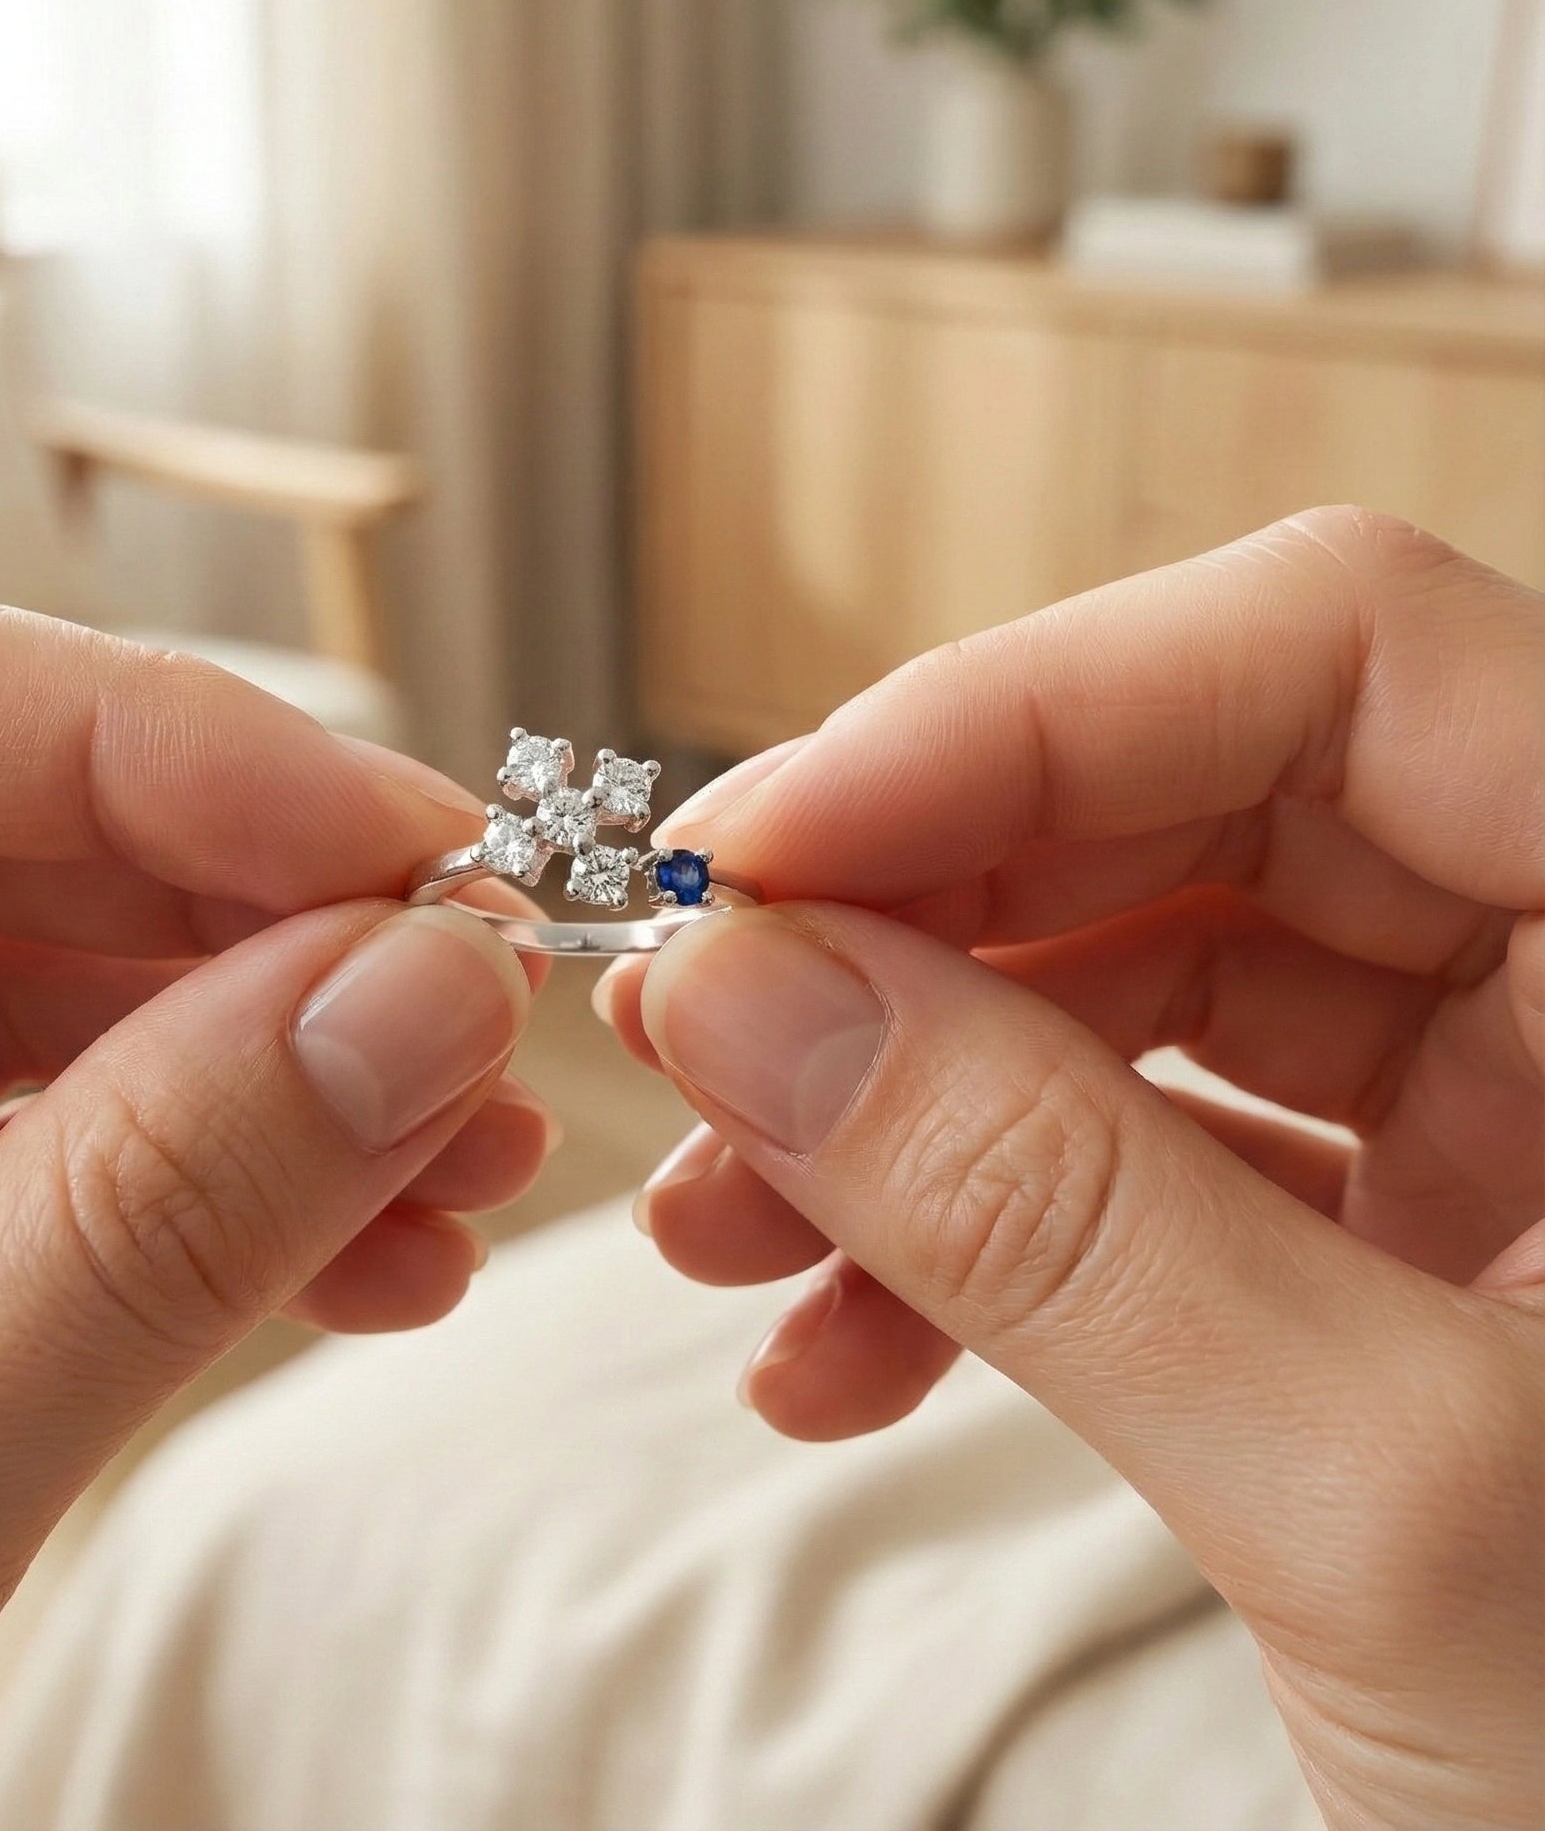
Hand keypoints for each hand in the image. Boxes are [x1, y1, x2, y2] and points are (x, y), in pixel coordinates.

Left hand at [0, 553, 550, 1830]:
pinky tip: (373, 1252)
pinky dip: (216, 1194)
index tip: (384, 840)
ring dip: (269, 1061)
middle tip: (466, 992)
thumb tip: (424, 990)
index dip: (118, 733)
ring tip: (461, 1150)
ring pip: (16, 999)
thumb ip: (136, 1235)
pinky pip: (30, 1164)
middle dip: (242, 913)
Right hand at [599, 511, 1544, 1829]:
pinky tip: (839, 1351)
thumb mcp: (1391, 1504)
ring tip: (725, 1227)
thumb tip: (744, 995)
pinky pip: (1156, 1156)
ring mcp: (1528, 1113)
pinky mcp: (1428, 1239)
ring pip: (1141, 988)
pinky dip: (981, 1234)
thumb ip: (1049, 1218)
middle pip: (1198, 811)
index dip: (1018, 714)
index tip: (762, 849)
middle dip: (911, 924)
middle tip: (699, 1030)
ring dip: (902, 1097)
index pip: (1340, 656)